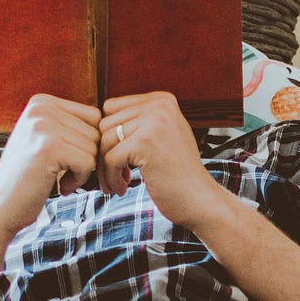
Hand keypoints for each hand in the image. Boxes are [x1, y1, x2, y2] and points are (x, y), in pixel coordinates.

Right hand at [0, 94, 100, 236]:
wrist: (0, 208)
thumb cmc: (29, 178)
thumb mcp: (46, 140)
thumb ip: (72, 127)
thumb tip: (116, 128)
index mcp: (41, 102)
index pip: (93, 117)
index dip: (89, 144)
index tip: (70, 162)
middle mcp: (41, 108)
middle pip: (95, 131)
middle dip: (86, 159)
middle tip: (64, 175)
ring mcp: (43, 126)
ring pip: (94, 148)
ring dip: (82, 171)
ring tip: (59, 179)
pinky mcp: (49, 148)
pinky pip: (88, 162)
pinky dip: (80, 180)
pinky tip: (61, 186)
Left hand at [97, 92, 227, 229]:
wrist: (200, 200)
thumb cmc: (178, 173)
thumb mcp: (164, 136)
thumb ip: (139, 121)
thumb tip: (100, 119)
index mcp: (162, 100)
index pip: (112, 108)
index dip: (109, 135)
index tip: (117, 158)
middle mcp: (159, 105)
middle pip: (106, 124)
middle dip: (105, 153)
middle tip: (117, 175)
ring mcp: (153, 122)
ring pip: (105, 141)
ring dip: (106, 168)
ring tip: (118, 183)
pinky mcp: (144, 143)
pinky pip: (110, 158)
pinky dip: (111, 178)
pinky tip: (122, 189)